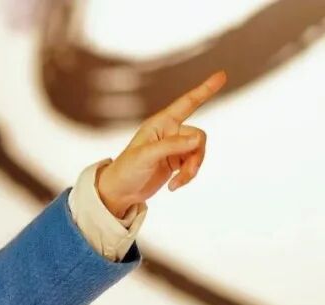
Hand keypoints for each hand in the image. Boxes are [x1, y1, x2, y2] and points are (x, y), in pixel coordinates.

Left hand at [97, 70, 226, 216]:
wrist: (120, 192)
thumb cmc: (126, 169)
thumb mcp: (146, 156)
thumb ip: (172, 145)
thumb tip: (198, 139)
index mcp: (160, 123)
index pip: (187, 103)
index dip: (205, 89)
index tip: (222, 75)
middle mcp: (169, 132)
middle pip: (198, 137)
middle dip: (196, 156)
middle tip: (187, 173)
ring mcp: (174, 147)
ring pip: (198, 152)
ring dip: (191, 169)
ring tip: (176, 183)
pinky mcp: (176, 162)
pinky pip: (192, 165)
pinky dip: (187, 176)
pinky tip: (173, 186)